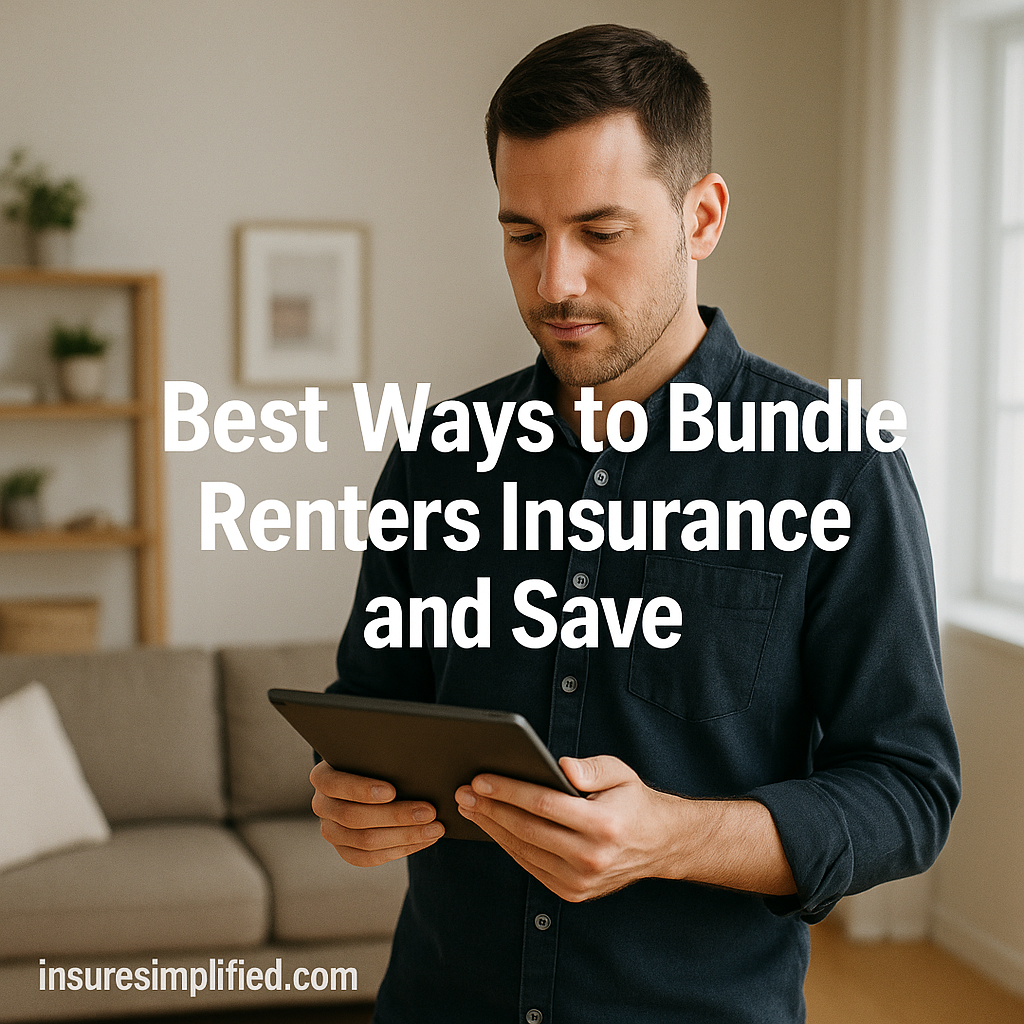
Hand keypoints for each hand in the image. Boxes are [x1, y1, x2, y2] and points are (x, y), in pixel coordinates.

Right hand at [310, 760, 443, 865]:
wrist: (368, 781)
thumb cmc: (374, 762)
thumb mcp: (373, 754)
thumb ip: (382, 757)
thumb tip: (410, 763)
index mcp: (323, 777)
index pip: (335, 784)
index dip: (362, 790)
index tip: (393, 791)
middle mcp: (322, 805)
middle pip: (355, 817)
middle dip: (396, 815)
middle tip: (429, 811)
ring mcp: (331, 831)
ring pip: (366, 842)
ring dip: (405, 836)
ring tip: (434, 828)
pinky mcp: (345, 850)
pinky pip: (371, 858)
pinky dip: (401, 849)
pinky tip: (424, 840)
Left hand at [454, 755, 795, 900]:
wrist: (659, 845)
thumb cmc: (632, 801)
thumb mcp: (620, 772)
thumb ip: (591, 767)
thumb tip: (560, 766)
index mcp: (603, 825)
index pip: (544, 804)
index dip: (509, 791)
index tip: (481, 780)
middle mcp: (591, 857)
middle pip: (527, 830)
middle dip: (491, 810)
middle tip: (463, 793)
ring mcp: (581, 880)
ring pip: (524, 851)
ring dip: (493, 829)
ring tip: (470, 808)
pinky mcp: (572, 892)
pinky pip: (531, 866)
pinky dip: (508, 846)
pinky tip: (492, 827)